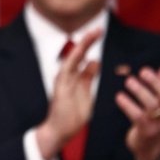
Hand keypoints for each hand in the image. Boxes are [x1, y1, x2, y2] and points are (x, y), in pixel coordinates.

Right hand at [36, 29, 101, 159]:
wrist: (59, 131)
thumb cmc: (72, 115)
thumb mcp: (86, 94)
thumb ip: (88, 78)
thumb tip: (95, 61)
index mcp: (75, 77)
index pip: (84, 57)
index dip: (91, 44)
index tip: (99, 32)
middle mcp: (67, 76)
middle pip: (78, 55)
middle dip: (87, 41)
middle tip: (97, 29)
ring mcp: (62, 81)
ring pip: (72, 60)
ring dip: (81, 48)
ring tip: (90, 36)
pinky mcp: (60, 89)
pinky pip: (66, 72)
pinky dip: (73, 62)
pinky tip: (80, 53)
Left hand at [115, 65, 159, 159]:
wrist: (151, 148)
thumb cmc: (159, 120)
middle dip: (156, 82)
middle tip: (143, 71)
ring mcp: (157, 124)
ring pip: (152, 105)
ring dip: (140, 91)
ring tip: (129, 81)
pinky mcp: (145, 131)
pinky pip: (137, 116)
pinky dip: (127, 105)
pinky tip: (119, 97)